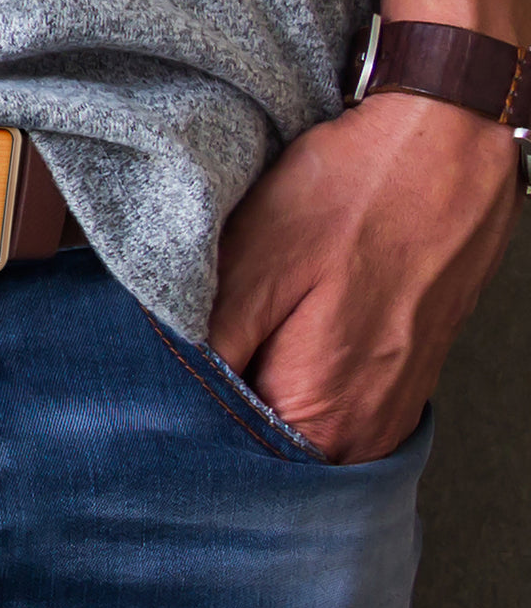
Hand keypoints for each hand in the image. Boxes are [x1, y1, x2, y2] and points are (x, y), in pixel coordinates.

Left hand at [207, 92, 522, 463]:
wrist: (442, 148)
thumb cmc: (353, 194)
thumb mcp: (257, 263)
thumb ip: (215, 349)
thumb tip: (173, 400)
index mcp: (325, 411)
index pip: (231, 460)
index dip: (189, 419)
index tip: (164, 382)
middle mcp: (367, 432)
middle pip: (267, 453)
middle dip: (223, 410)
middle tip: (201, 349)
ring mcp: (389, 412)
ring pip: (299, 430)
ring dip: (262, 391)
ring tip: (251, 332)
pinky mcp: (399, 385)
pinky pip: (331, 407)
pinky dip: (297, 379)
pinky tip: (287, 330)